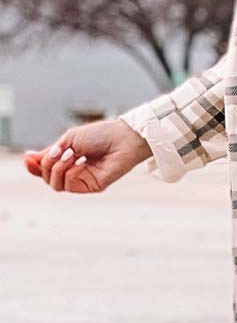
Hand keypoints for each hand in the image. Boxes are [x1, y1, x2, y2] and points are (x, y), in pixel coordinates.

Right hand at [23, 118, 152, 193]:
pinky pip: (69, 186)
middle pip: (46, 177)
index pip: (44, 168)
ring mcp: (81, 179)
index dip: (33, 165)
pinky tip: (80, 162)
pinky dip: (70, 173)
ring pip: (55, 184)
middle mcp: (72, 170)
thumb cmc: (100, 135)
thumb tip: (30, 158)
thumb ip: (51, 151)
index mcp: (66, 158)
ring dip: (58, 169)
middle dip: (46, 165)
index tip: (28, 157)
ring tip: (71, 155)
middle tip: (60, 152)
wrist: (122, 138)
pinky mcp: (90, 186)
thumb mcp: (70, 138)